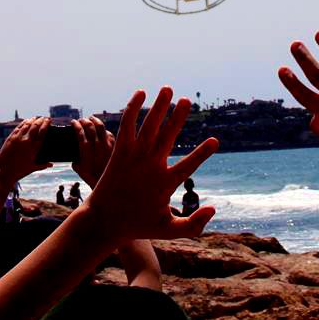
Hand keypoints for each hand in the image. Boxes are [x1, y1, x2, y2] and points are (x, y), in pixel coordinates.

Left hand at [0, 117, 48, 184]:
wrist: (4, 172)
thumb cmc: (19, 172)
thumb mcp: (32, 168)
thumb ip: (43, 165)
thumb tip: (51, 164)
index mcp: (34, 148)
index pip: (42, 132)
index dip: (46, 124)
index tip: (49, 120)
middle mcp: (26, 141)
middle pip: (35, 126)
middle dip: (40, 120)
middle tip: (43, 118)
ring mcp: (17, 139)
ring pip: (27, 125)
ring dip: (32, 120)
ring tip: (36, 118)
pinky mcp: (10, 138)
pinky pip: (18, 127)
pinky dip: (23, 123)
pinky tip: (26, 121)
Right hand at [71, 116, 111, 186]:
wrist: (112, 185)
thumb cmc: (93, 179)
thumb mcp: (80, 170)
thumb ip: (76, 161)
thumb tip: (73, 156)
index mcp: (86, 151)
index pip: (80, 132)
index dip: (76, 125)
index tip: (73, 122)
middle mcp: (97, 146)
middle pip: (90, 127)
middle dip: (84, 121)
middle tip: (80, 120)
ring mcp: (108, 144)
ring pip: (101, 127)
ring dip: (94, 120)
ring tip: (90, 118)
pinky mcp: (115, 145)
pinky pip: (109, 133)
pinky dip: (104, 129)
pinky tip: (101, 129)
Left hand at [80, 87, 217, 243]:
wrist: (104, 221)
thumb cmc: (138, 225)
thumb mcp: (169, 230)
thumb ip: (193, 224)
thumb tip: (214, 208)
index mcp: (163, 184)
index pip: (188, 166)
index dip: (202, 153)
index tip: (215, 140)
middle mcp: (149, 166)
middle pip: (167, 137)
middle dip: (177, 117)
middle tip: (187, 100)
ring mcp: (133, 157)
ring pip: (148, 126)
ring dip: (158, 107)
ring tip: (167, 89)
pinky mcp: (119, 152)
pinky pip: (126, 125)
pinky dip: (132, 108)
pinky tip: (140, 93)